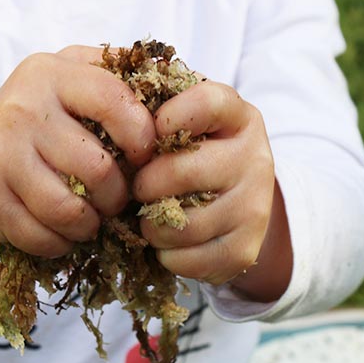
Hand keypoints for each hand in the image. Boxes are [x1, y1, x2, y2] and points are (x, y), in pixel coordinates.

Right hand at [0, 46, 155, 264]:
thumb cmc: (40, 118)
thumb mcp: (70, 78)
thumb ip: (117, 73)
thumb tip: (182, 79)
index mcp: (49, 73)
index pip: (114, 102)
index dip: (142, 136)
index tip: (144, 157)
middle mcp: (20, 109)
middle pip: (97, 169)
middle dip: (118, 195)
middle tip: (115, 199)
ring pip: (70, 210)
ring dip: (91, 224)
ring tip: (92, 218)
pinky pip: (42, 236)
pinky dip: (61, 243)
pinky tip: (61, 231)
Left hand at [133, 79, 291, 297]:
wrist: (236, 203)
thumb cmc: (193, 153)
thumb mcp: (183, 121)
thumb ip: (154, 109)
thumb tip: (108, 110)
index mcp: (238, 117)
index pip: (207, 103)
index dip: (170, 117)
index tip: (153, 131)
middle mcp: (255, 158)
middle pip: (182, 171)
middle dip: (145, 184)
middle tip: (139, 188)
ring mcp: (254, 206)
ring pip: (182, 224)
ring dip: (152, 225)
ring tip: (151, 215)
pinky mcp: (244, 250)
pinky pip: (187, 260)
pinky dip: (166, 255)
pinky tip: (168, 240)